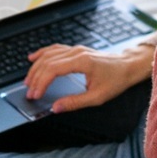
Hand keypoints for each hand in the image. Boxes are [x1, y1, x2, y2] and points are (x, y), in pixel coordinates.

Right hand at [24, 43, 154, 112]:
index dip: (41, 82)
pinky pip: (55, 49)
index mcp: (82, 62)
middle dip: (36, 78)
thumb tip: (56, 108)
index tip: (35, 95)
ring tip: (28, 81)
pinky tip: (33, 58)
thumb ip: (75, 102)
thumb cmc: (116, 80)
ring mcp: (76, 49)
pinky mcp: (76, 51)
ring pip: (49, 54)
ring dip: (36, 67)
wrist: (128, 66)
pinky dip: (42, 53)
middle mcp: (77, 52)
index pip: (53, 69)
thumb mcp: (98, 96)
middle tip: (29, 93)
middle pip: (48, 62)